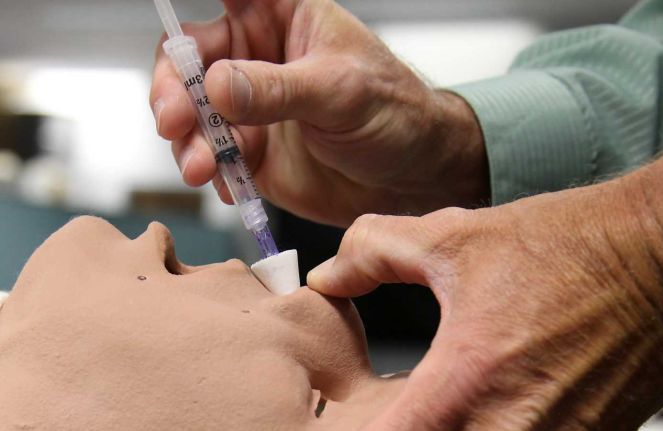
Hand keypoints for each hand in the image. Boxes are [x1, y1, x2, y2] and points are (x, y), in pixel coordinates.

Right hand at [150, 0, 486, 226]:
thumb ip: (277, 89)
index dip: (193, 26)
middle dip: (173, 91)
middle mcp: (258, 59)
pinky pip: (214, 159)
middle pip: (190, 62)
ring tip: (203, 167)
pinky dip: (212, 174)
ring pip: (194, 116)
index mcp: (282, 18)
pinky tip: (226, 185)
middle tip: (173, 120)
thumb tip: (215, 86)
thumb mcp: (340, 93)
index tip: (185, 47)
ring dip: (189, 141)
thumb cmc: (395, 113)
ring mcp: (252, 109)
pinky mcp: (253, 153)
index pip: (227, 1)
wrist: (414, 176)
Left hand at [308, 150, 662, 429]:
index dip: (351, 430)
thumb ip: (375, 254)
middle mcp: (511, 430)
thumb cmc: (571, 246)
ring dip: (448, 429)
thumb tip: (329, 275)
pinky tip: (485, 401)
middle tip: (393, 403)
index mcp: (466, 383)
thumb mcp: (455, 236)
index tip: (345, 413)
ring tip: (437, 400)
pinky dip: (487, 429)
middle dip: (401, 429)